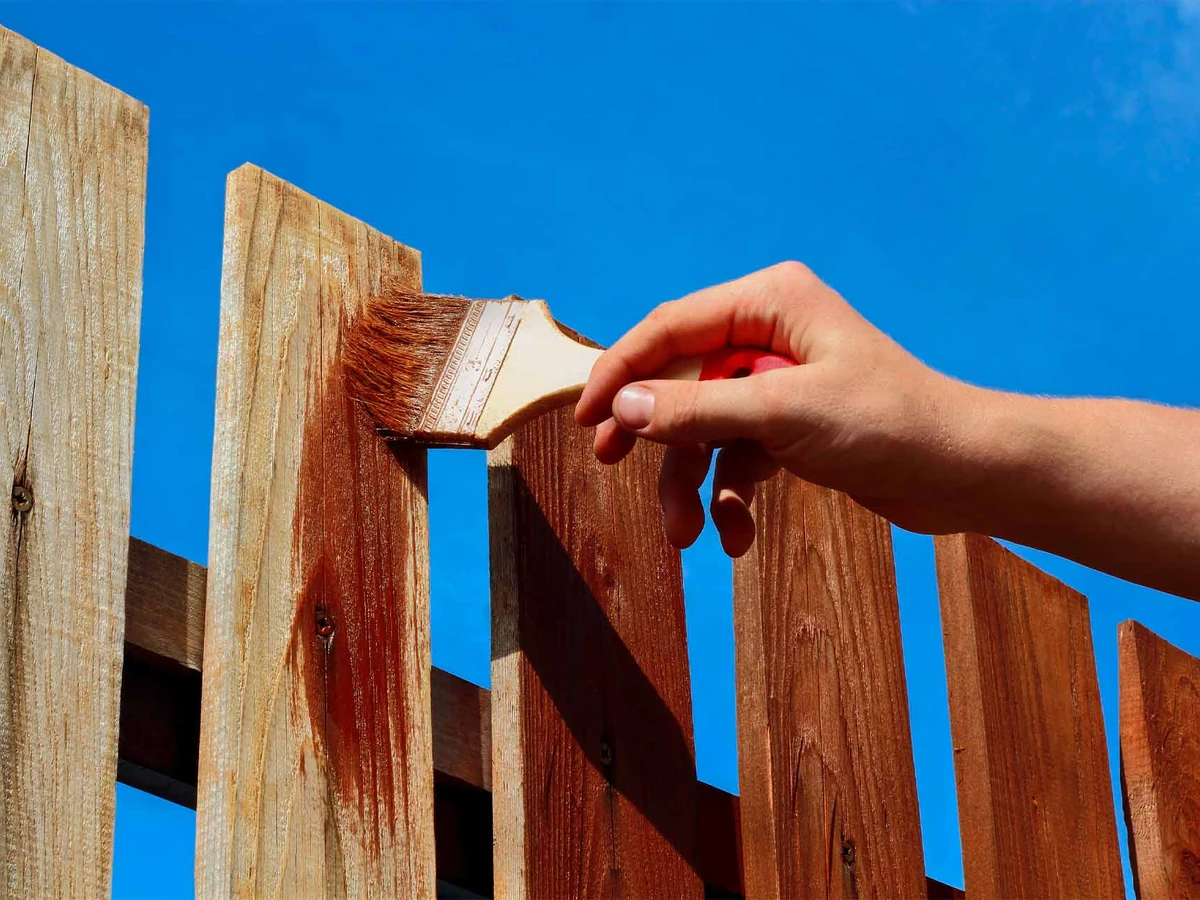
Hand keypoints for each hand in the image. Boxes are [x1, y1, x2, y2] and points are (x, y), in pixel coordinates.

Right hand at [575, 262, 978, 556]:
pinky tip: (737, 537)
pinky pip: (738, 458)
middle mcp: (770, 334)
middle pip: (680, 379)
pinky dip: (731, 497)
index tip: (586, 418)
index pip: (670, 328)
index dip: (621, 370)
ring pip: (706, 428)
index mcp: (769, 302)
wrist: (965, 473)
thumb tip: (623, 404)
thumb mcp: (782, 413)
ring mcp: (780, 383)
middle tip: (611, 463)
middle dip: (654, 433)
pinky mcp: (792, 427)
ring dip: (691, 482)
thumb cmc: (890, 424)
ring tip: (686, 536)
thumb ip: (697, 407)